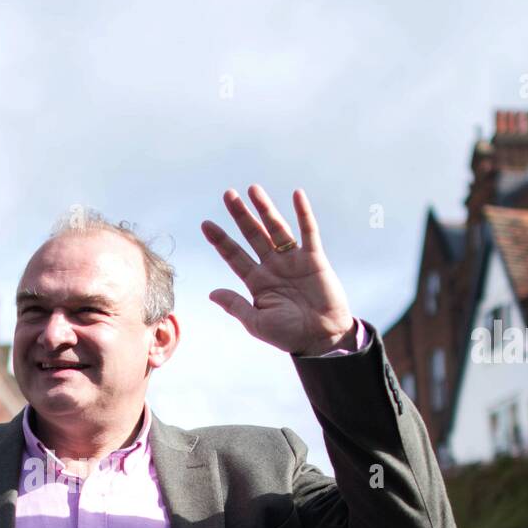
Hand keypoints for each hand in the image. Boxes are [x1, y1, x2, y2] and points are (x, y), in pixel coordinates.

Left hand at [201, 186, 355, 355]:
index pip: (234, 256)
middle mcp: (273, 266)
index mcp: (257, 282)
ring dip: (265, 209)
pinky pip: (308, 232)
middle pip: (252, 235)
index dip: (220, 240)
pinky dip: (303, 213)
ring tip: (253, 189)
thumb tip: (211, 293)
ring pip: (276, 228)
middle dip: (240, 215)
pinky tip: (297, 195)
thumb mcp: (257, 323)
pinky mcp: (314, 259)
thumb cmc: (289, 334)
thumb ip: (236, 306)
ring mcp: (293, 260)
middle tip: (228, 194)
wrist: (322, 338)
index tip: (205, 224)